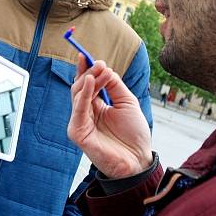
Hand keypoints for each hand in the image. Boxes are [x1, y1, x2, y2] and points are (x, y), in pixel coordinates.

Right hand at [68, 55, 152, 178]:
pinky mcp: (78, 132)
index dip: (85, 70)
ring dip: (89, 79)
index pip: (86, 85)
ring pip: (77, 95)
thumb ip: (114, 85)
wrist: (138, 159)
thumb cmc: (134, 134)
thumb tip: (104, 68)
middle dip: (90, 72)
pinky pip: (78, 110)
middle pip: (80, 87)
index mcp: (95, 107)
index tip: (86, 55)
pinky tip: (90, 81)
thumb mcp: (127, 102)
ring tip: (101, 70)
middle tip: (101, 64)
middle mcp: (85, 113)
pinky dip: (84, 94)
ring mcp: (80, 123)